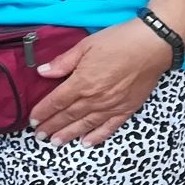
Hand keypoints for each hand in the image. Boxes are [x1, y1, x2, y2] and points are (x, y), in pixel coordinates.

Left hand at [27, 22, 171, 144]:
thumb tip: (42, 72)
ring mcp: (111, 106)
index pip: (57, 101)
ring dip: (69, 135)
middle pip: (68, 116)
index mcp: (82, 82)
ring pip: (85, 125)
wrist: (152, 47)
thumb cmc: (118, 41)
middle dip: (52, 127)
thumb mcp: (85, 46)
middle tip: (39, 136)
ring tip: (55, 143)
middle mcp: (95, 98)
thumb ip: (63, 62)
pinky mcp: (126, 109)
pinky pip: (109, 127)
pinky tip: (86, 142)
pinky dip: (97, 136)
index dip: (43, 111)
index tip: (33, 120)